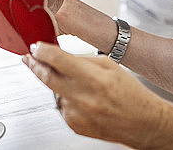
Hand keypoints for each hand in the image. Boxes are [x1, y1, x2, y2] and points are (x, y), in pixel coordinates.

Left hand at [23, 42, 166, 146]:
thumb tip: (61, 56)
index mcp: (95, 79)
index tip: (36, 46)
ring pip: (55, 92)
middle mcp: (84, 98)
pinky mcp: (74, 126)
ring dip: (57, 84)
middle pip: (48, 78)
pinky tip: (83, 99)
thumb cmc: (132, 95)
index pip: (60, 60)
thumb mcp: (111, 67)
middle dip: (34, 65)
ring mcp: (78, 114)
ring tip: (78, 84)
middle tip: (29, 57)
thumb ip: (84, 60)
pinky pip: (62, 106)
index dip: (44, 51)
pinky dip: (67, 99)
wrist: (143, 123)